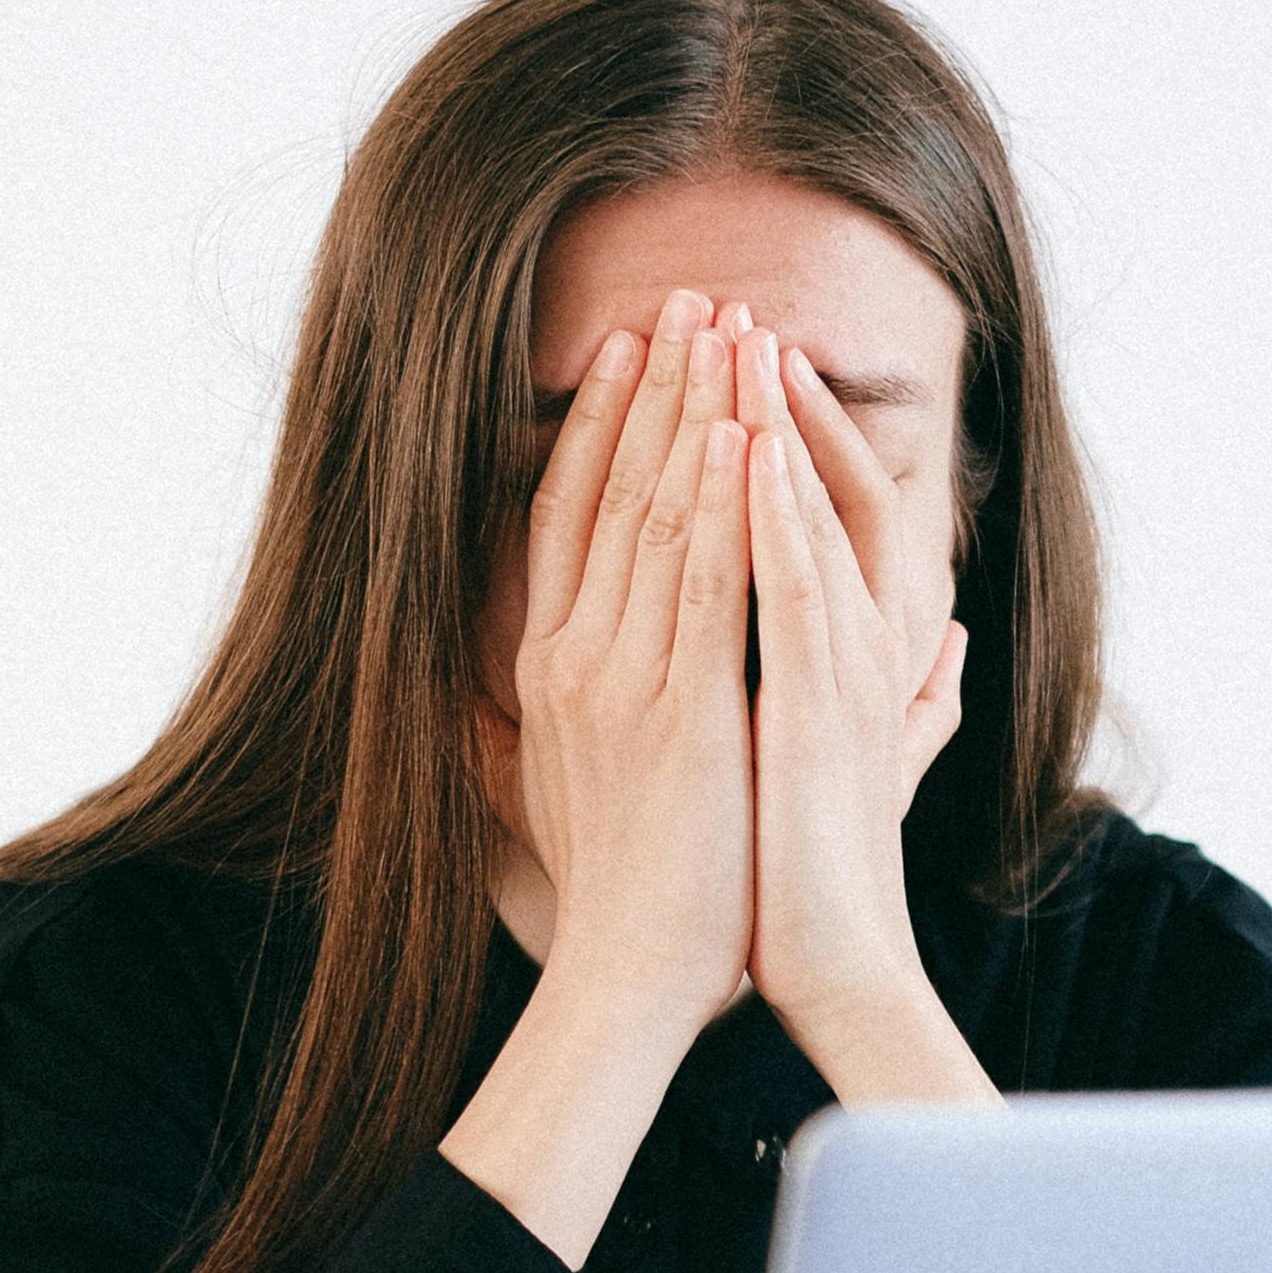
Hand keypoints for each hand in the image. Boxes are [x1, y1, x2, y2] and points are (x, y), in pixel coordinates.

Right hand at [494, 286, 757, 1046]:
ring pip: (660, 516)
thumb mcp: (566, 788)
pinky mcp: (679, 710)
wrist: (629, 975)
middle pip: (611, 492)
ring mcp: (622, 679)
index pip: (570, 516)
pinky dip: (725, 502)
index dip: (601, 425)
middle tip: (692, 297)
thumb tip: (524, 692)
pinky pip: (704, 583)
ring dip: (697, 414)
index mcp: (550, 669)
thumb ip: (557, 723)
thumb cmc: (618, 896)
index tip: (632, 349)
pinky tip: (747, 432)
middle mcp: (574, 658)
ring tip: (727, 329)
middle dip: (656, 387)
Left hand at [736, 320, 968, 1052]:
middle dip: (773, 397)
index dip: (790, 430)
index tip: (740, 361)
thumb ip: (914, 700)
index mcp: (860, 649)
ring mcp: (844, 672)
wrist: (834, 966)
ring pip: (809, 519)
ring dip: (775, 425)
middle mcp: (863, 644)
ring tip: (739, 341)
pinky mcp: (815, 708)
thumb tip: (954, 650)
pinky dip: (772, 516)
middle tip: (731, 308)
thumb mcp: (862, 761)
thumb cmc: (824, 874)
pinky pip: (792, 590)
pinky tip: (743, 451)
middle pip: (819, 487)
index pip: (830, 507)